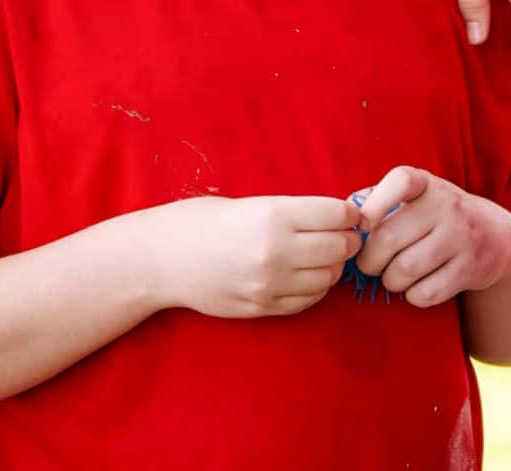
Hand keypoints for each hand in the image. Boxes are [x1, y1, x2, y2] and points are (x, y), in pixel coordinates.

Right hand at [148, 196, 363, 318]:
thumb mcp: (246, 203)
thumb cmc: (199, 222)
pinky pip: (308, 300)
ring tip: (322, 256)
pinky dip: (316, 288)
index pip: (336, 214)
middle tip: (344, 235)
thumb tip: (332, 218)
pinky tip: (305, 276)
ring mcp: (271, 284)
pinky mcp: (264, 308)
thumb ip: (289, 212)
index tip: (349, 214)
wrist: (161, 260)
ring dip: (333, 266)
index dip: (349, 214)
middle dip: (347, 239)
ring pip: (329, 277)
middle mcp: (276, 251)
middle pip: (339, 247)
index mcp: (273, 215)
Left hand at [350, 166, 510, 308]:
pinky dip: (413, 296)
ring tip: (393, 277)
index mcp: (426, 183)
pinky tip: (416, 288)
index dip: (373, 204)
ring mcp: (463, 236)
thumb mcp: (415, 197)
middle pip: (389, 238)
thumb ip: (378, 199)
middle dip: (369, 260)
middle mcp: (447, 204)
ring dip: (390, 281)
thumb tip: (342, 216)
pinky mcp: (473, 268)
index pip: (399, 182)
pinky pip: (427, 292)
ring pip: (405, 270)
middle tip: (369, 266)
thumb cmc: (437, 216)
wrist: (497, 236)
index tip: (361, 225)